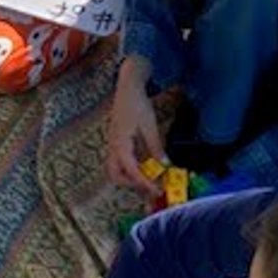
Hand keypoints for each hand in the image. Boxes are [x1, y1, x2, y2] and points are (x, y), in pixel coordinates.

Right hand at [106, 60, 164, 191]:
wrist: (127, 87)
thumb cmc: (137, 104)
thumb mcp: (150, 126)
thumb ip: (156, 147)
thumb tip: (165, 165)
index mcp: (120, 144)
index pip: (131, 172)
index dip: (145, 183)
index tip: (158, 190)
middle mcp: (113, 147)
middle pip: (115, 175)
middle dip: (131, 184)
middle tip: (151, 185)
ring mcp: (113, 144)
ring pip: (115, 169)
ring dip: (130, 177)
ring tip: (149, 177)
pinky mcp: (116, 141)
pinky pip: (120, 161)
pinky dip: (131, 168)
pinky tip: (145, 165)